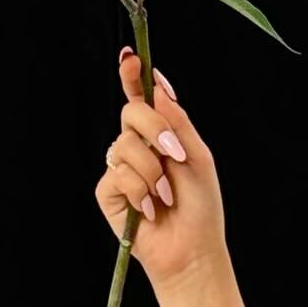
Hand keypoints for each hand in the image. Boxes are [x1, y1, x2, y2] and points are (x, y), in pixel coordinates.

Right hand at [94, 50, 226, 292]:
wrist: (192, 249)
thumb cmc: (200, 206)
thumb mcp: (197, 156)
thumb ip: (176, 121)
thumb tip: (157, 86)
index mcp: (160, 134)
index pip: (142, 99)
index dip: (133, 76)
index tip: (130, 57)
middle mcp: (137, 147)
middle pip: (130, 113)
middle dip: (154, 129)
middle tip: (174, 153)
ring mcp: (120, 168)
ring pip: (124, 146)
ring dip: (151, 172)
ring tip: (165, 195)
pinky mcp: (107, 192)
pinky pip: (116, 175)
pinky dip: (138, 191)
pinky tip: (149, 209)